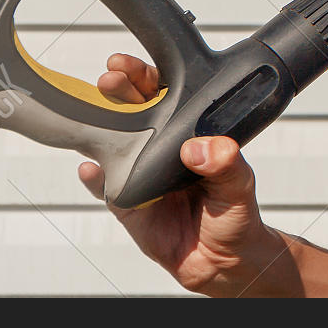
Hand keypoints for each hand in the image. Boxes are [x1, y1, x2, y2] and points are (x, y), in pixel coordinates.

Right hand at [78, 54, 287, 295]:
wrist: (223, 261)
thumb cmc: (236, 216)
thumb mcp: (239, 187)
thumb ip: (227, 166)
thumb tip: (204, 148)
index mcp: (192, 134)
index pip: (168, 95)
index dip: (148, 77)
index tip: (130, 66)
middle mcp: (164, 148)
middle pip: (136, 110)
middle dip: (120, 90)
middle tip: (109, 79)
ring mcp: (142, 172)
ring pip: (116, 142)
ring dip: (101, 125)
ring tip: (92, 111)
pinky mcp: (128, 202)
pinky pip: (106, 186)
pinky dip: (95, 176)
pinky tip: (88, 167)